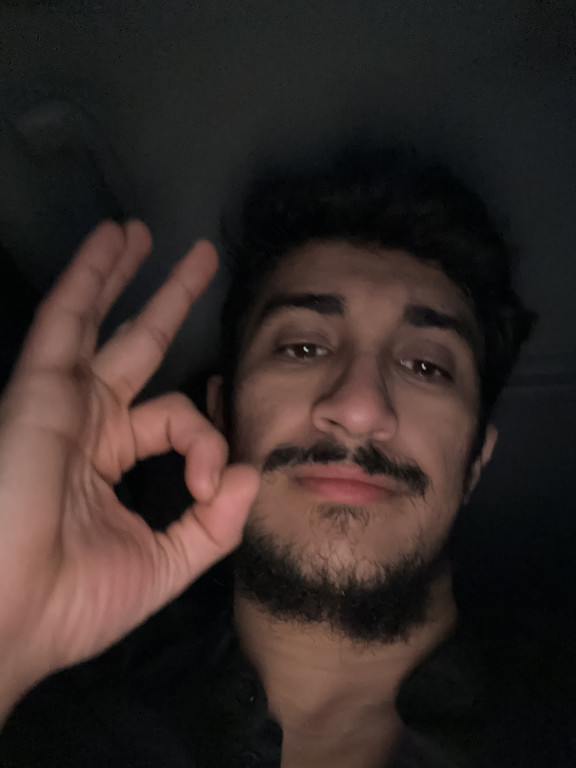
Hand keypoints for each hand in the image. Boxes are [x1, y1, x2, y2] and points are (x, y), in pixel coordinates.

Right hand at [0, 221, 258, 715]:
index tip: (210, 486)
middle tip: (199, 256)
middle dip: (167, 300)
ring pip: (97, 320)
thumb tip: (249, 473)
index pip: (177, 419)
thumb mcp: (164, 563)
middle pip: (137, 345)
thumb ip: (213, 525)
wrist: (9, 620)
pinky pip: (67, 321)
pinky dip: (88, 277)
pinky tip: (111, 239)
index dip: (206, 439)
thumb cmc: (74, 601)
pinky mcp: (40, 390)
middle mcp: (87, 422)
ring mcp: (61, 400)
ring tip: (140, 229)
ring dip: (120, 271)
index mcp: (111, 458)